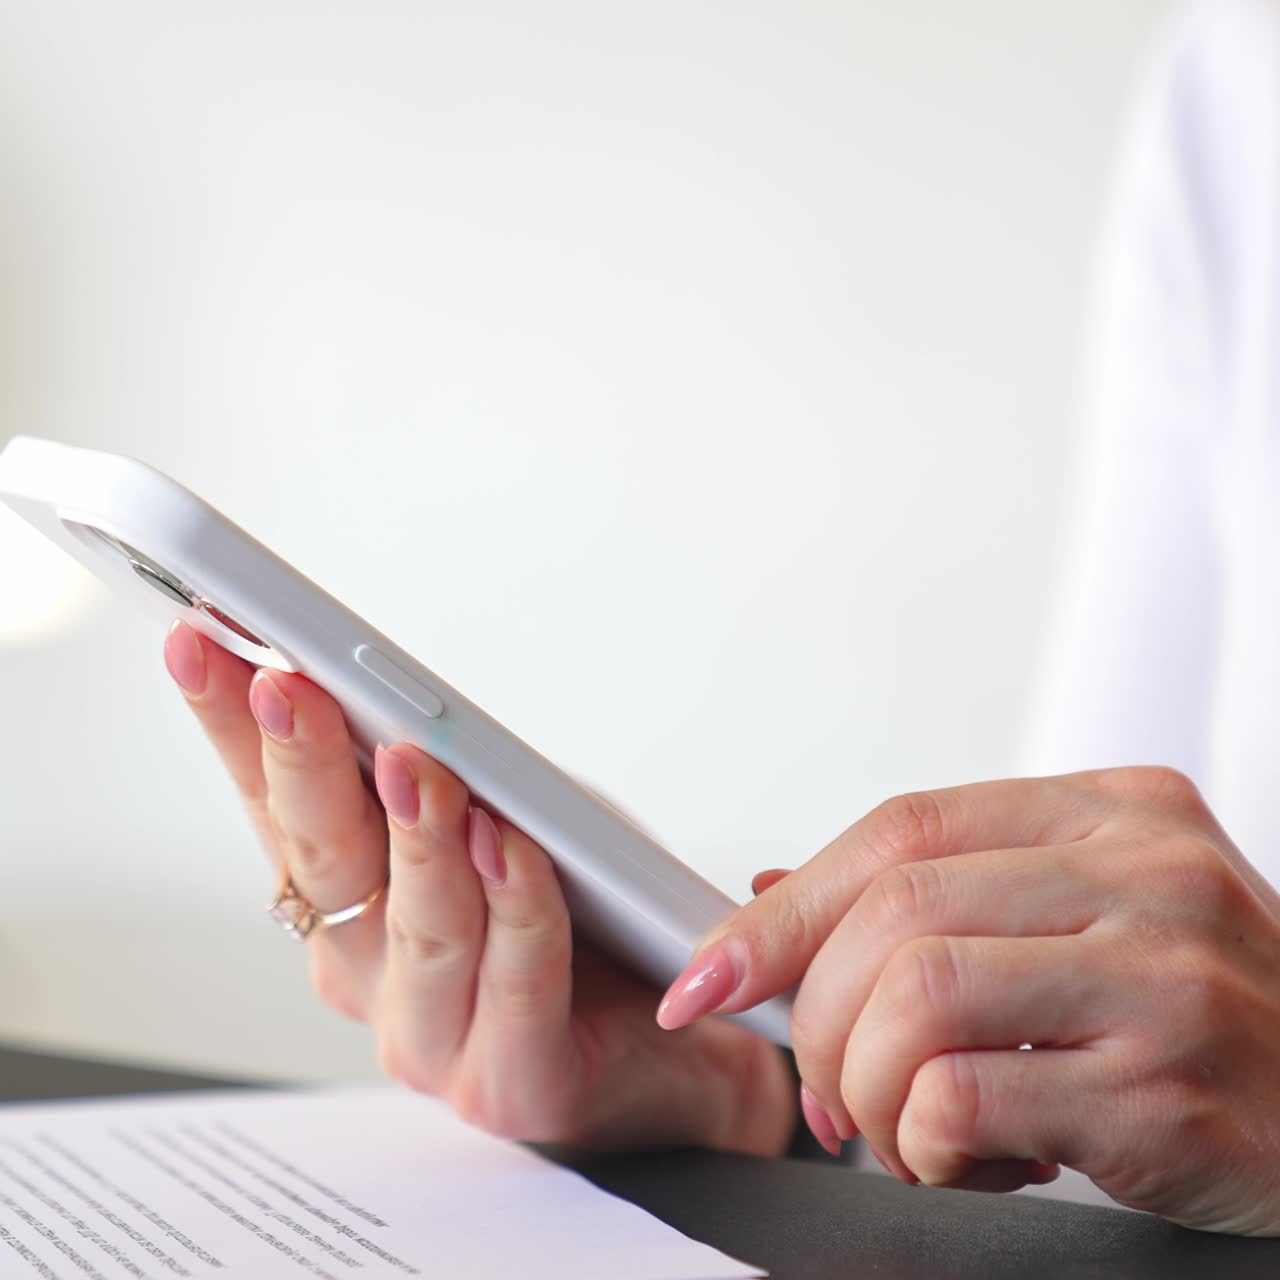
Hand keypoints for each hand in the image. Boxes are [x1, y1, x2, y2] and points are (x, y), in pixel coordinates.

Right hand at [164, 620, 793, 1154]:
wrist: (691, 1034)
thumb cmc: (590, 913)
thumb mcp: (508, 814)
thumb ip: (441, 774)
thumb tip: (384, 689)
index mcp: (350, 904)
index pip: (277, 804)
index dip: (235, 727)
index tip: (203, 641)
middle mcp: (372, 973)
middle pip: (325, 861)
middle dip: (302, 765)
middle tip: (287, 686)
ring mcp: (434, 1037)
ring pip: (419, 923)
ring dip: (419, 837)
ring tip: (416, 764)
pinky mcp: (515, 1082)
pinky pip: (518, 979)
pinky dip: (518, 904)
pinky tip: (512, 846)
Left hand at [658, 768, 1279, 1234]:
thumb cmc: (1207, 1020)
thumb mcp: (1089, 920)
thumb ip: (946, 897)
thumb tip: (774, 898)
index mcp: (1116, 810)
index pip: (902, 828)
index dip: (787, 906)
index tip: (712, 970)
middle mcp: (1147, 873)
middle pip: (895, 910)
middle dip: (812, 1013)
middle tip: (822, 1087)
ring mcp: (1165, 976)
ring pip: (915, 998)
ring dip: (862, 1086)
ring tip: (897, 1129)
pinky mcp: (1168, 1092)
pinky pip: (964, 1101)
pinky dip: (922, 1145)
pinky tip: (965, 1162)